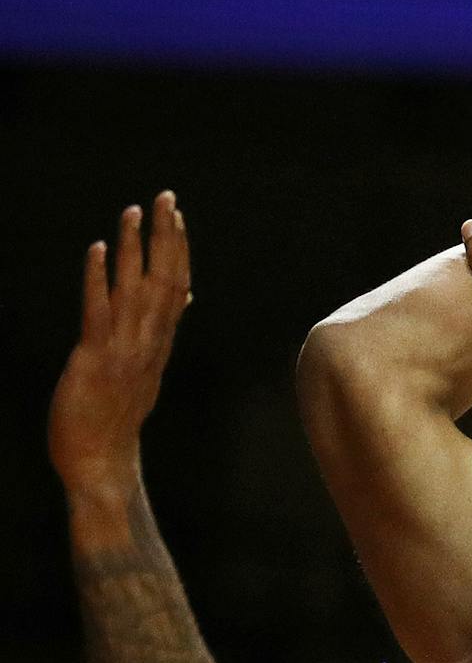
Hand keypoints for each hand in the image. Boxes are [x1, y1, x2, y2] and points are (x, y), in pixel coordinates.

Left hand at [49, 192, 190, 492]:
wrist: (101, 463)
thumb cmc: (115, 419)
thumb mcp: (145, 373)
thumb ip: (160, 335)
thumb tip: (184, 300)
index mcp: (158, 346)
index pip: (176, 289)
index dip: (178, 251)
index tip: (178, 217)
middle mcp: (147, 344)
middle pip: (164, 282)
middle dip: (166, 239)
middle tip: (166, 199)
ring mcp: (124, 351)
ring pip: (136, 291)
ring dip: (135, 249)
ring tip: (134, 211)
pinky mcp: (95, 359)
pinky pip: (98, 311)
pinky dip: (98, 279)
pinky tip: (97, 250)